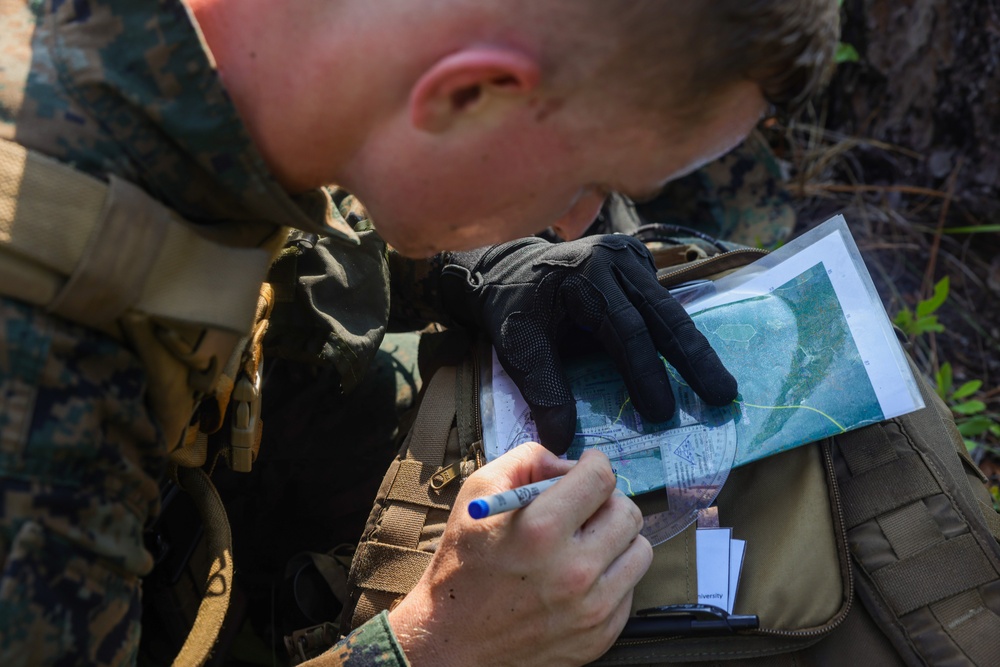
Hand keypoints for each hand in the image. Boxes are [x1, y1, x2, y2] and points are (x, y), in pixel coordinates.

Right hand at [387, 443, 651, 666]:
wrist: (452, 643)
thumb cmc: (462, 567)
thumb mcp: (476, 495)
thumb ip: (526, 462)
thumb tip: (567, 463)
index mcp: (541, 530)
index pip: (601, 478)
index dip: (595, 464)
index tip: (588, 468)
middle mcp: (573, 571)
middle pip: (627, 512)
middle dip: (606, 501)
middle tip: (584, 508)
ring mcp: (590, 608)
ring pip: (639, 550)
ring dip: (616, 539)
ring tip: (585, 543)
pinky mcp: (599, 635)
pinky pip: (629, 589)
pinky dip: (609, 576)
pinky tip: (578, 577)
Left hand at [440, 235, 737, 453]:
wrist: (508, 268)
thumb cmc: (513, 306)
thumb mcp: (519, 345)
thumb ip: (543, 388)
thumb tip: (562, 440)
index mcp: (588, 274)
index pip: (625, 327)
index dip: (646, 371)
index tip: (662, 411)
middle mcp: (617, 260)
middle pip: (663, 314)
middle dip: (694, 358)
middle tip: (722, 396)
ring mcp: (632, 260)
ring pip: (670, 310)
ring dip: (695, 352)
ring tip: (723, 389)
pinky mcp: (638, 268)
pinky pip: (662, 305)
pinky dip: (679, 338)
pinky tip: (700, 368)